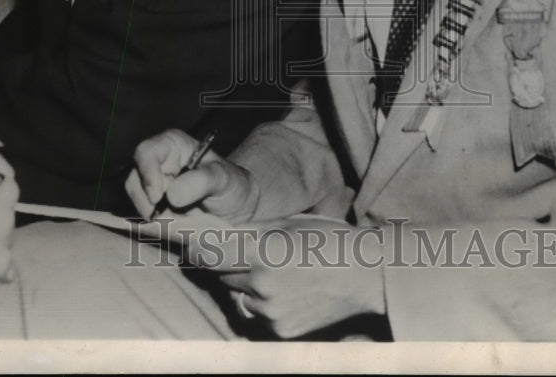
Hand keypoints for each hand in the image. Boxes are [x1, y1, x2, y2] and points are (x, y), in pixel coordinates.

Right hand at [126, 128, 256, 222]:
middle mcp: (158, 162)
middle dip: (148, 200)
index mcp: (172, 144)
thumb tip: (172, 194)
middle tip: (170, 214)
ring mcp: (152, 185)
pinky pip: (144, 217)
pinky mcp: (152, 206)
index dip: (147, 173)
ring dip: (154, 215)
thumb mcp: (223, 178)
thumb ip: (201, 181)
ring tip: (181, 217)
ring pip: (137, 201)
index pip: (146, 152)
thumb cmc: (230, 184)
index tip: (157, 197)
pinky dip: (157, 224)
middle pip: (134, 179)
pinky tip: (177, 223)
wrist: (234, 208)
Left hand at [202, 216, 386, 338]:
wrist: (365, 274)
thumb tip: (218, 231)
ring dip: (247, 286)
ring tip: (276, 272)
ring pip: (240, 297)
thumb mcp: (289, 224)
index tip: (190, 245)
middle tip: (247, 254)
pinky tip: (287, 290)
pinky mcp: (280, 330)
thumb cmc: (328, 240)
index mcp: (263, 252)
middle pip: (223, 276)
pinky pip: (258, 314)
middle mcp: (262, 285)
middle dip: (229, 265)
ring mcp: (271, 312)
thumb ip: (251, 231)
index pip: (210, 254)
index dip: (197, 249)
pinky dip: (264, 303)